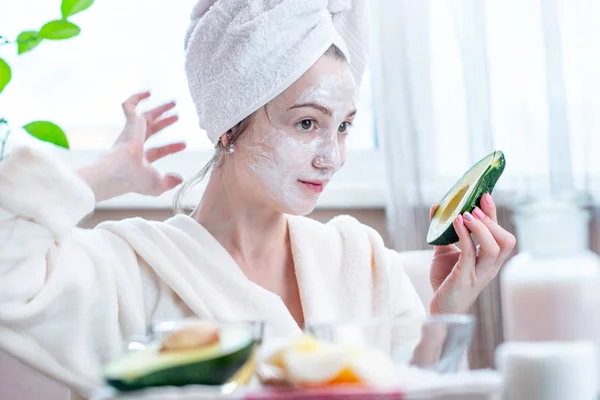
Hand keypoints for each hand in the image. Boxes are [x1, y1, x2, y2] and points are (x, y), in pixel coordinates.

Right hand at [78, 92, 185, 200]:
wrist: (120, 169)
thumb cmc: (135, 179)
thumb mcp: (157, 185)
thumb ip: (169, 182)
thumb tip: (179, 178)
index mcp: (139, 159)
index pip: (157, 151)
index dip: (171, 147)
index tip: (184, 144)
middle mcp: (133, 145)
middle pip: (151, 130)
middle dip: (164, 123)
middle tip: (177, 116)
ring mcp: (131, 133)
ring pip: (145, 116)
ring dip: (160, 109)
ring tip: (174, 102)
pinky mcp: (130, 123)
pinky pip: (129, 105)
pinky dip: (136, 98)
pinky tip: (148, 92)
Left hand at [428, 193, 515, 314]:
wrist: (440, 309)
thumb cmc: (446, 281)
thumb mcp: (445, 251)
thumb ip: (443, 231)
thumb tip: (437, 206)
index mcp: (490, 259)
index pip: (501, 233)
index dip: (494, 214)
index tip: (483, 195)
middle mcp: (490, 267)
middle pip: (506, 241)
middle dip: (492, 220)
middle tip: (473, 207)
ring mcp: (480, 274)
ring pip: (495, 248)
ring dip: (481, 228)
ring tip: (464, 215)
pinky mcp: (465, 278)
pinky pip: (471, 255)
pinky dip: (465, 236)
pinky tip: (455, 224)